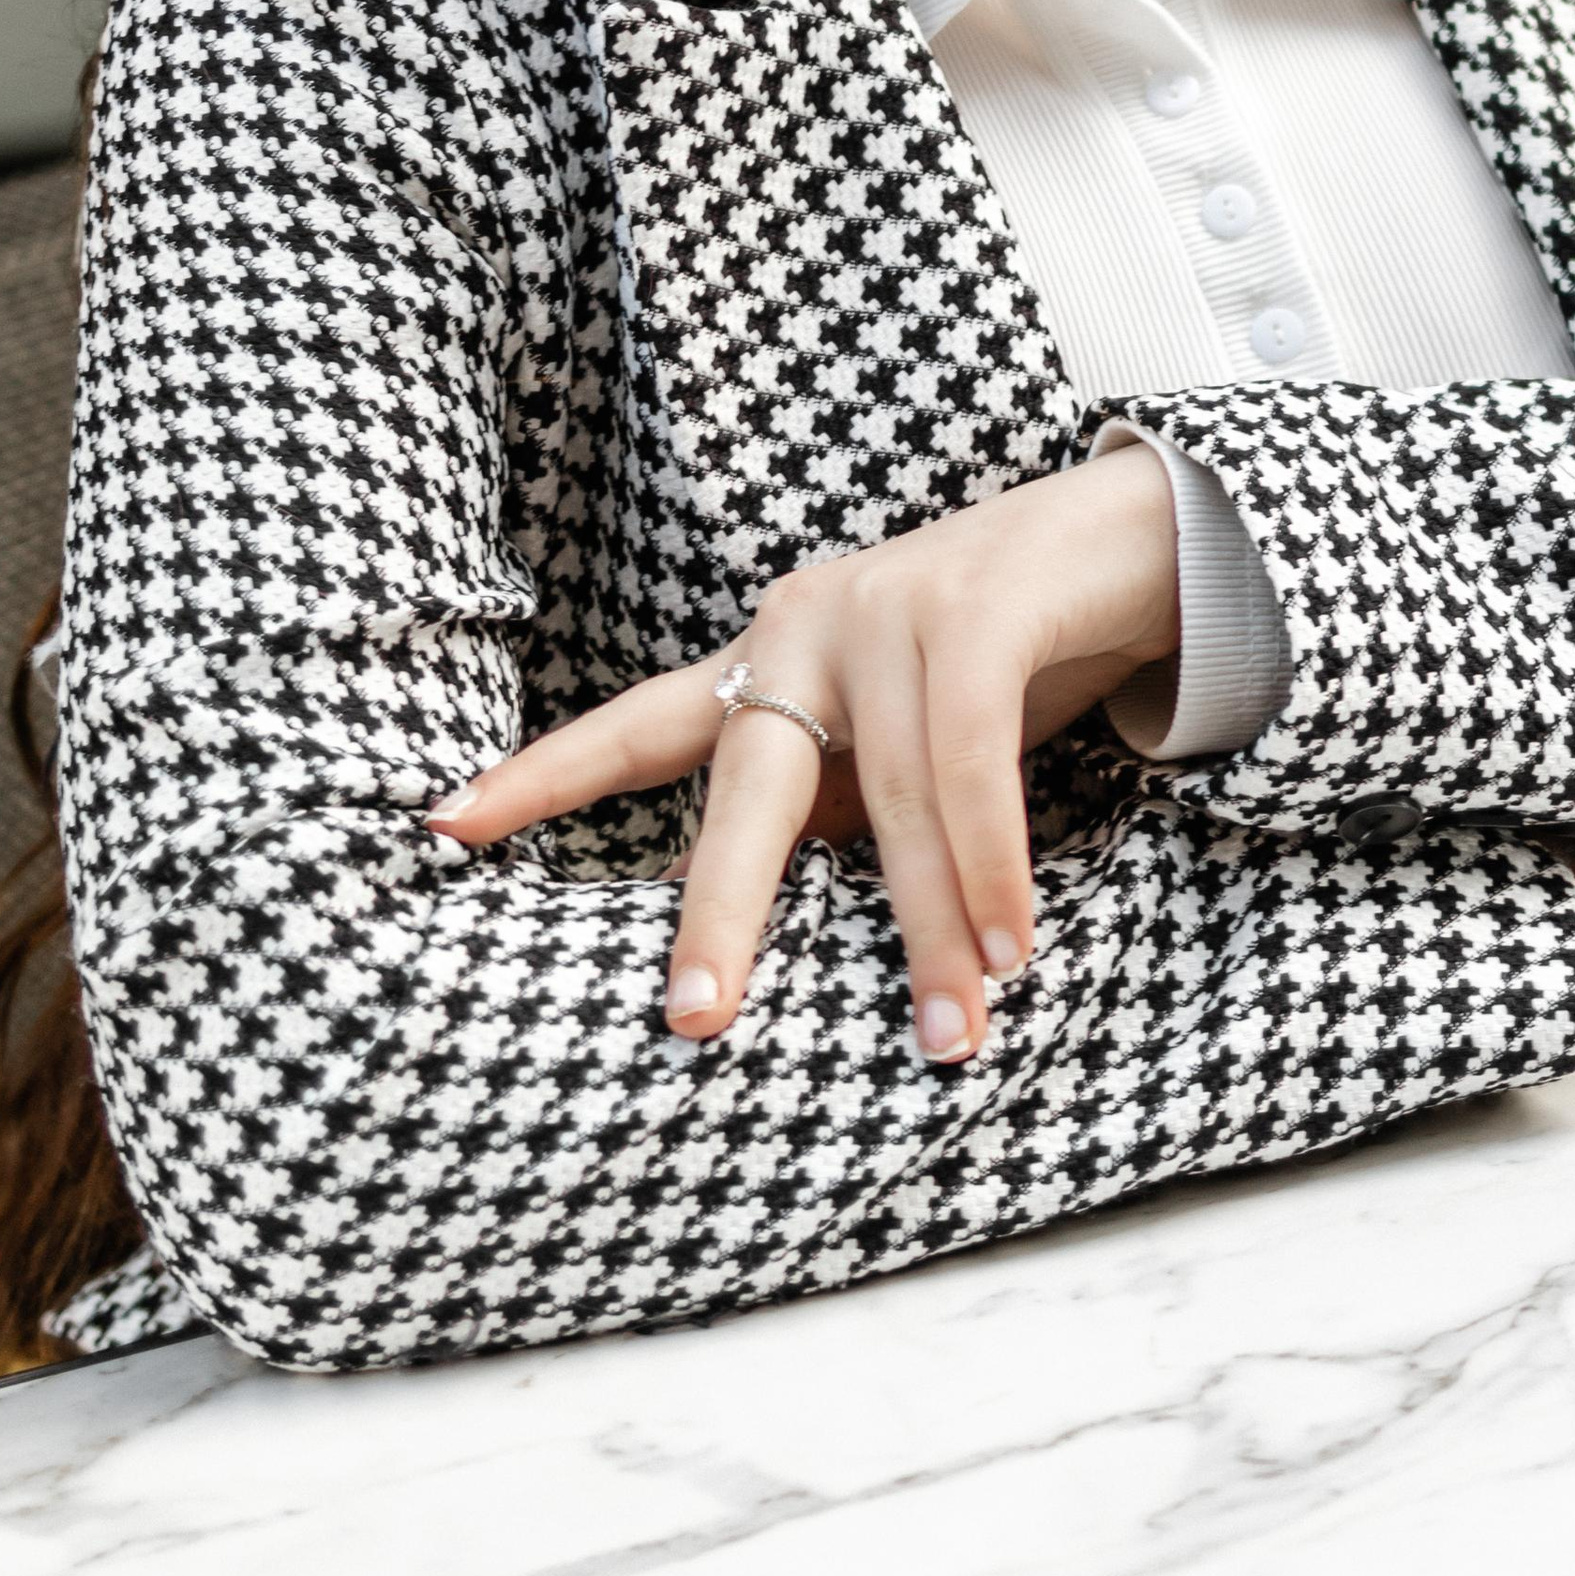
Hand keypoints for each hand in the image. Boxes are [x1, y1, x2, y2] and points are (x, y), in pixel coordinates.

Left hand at [427, 445, 1179, 1066]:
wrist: (1133, 542)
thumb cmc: (1004, 659)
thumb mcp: (900, 745)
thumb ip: (840, 815)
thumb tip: (771, 946)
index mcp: (767, 660)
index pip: (637, 727)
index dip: (542, 780)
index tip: (441, 825)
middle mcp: (802, 622)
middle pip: (741, 789)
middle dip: (719, 912)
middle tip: (694, 1023)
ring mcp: (884, 603)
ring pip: (891, 798)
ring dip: (928, 926)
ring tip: (952, 1033)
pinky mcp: (972, 601)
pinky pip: (970, 756)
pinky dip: (990, 860)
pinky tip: (1008, 942)